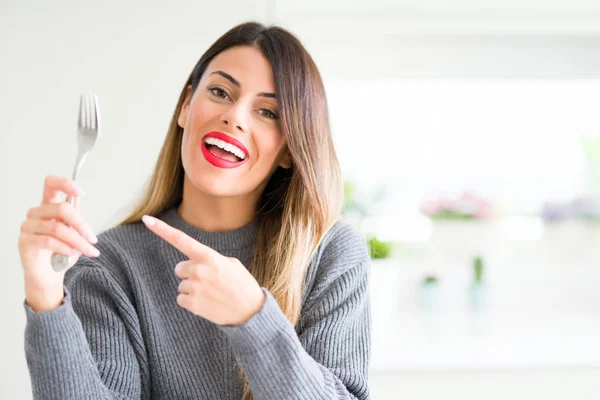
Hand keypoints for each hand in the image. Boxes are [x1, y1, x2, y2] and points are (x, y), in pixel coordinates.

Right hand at [18, 175, 99, 311]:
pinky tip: (74, 252)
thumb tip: (78, 197)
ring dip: (78, 241)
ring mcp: (28, 227)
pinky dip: (66, 247)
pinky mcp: (25, 242)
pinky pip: (49, 241)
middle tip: (93, 239)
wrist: (50, 276)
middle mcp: (36, 213)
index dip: (65, 184)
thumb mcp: (74, 232)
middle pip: (61, 208)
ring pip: (57, 228)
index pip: (50, 184)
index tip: (81, 193)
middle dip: (82, 225)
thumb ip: (75, 215)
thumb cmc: (62, 252)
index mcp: (48, 206)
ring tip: (89, 250)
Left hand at [141, 215, 264, 325]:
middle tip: (210, 281)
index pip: (181, 239)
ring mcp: (193, 287)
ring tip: (212, 294)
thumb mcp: (231, 264)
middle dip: (190, 273)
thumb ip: (210, 259)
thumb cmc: (242, 285)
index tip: (146, 219)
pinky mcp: (191, 303)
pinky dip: (191, 302)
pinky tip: (207, 303)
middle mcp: (198, 269)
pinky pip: (181, 299)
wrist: (250, 311)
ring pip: (181, 285)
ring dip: (193, 289)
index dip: (161, 229)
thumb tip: (195, 262)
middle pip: (180, 268)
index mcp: (208, 256)